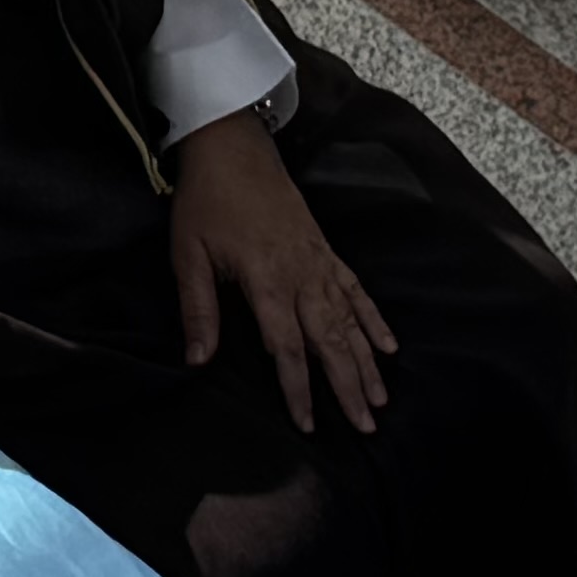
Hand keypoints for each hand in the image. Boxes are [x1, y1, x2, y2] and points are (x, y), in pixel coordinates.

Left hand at [170, 110, 390, 433]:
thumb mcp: (189, 255)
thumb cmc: (206, 202)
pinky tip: (388, 346)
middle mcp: (302, 276)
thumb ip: (197, 309)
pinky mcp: (325, 251)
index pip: (286, 348)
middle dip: (347, 387)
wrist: (232, 149)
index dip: (298, 389)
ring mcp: (319, 262)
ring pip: (350, 322)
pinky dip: (374, 320)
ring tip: (381, 400)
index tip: (307, 425)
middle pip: (331, 341)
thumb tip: (197, 361)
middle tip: (365, 427)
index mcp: (267, 281)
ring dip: (366, 363)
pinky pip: (357, 291)